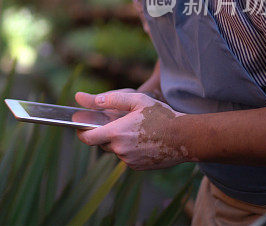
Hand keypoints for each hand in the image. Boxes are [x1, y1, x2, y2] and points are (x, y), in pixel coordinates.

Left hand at [74, 91, 189, 169]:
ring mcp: (129, 161)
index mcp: (117, 133)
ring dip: (119, 141)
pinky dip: (130, 149)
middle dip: (105, 133)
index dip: (81, 132)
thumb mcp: (137, 100)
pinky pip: (127, 157)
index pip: (88, 138)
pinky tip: (143, 140)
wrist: (185, 138)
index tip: (80, 126)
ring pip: (116, 150)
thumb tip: (87, 98)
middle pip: (102, 143)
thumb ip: (112, 99)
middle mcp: (120, 150)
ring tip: (135, 130)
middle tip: (118, 122)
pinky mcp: (138, 167)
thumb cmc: (162, 116)